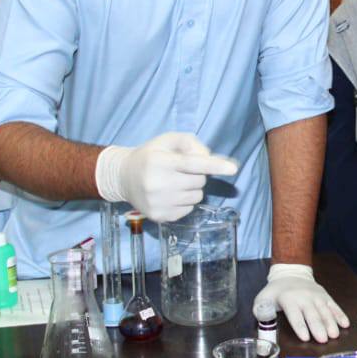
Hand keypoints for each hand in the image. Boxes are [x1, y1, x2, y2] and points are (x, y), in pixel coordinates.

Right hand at [94, 132, 238, 220]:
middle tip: (182, 171)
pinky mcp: (159, 217)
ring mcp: (158, 203)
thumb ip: (190, 143)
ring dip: (192, 189)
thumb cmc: (150, 155)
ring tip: (175, 182)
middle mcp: (157, 184)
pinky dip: (185, 201)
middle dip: (197, 175)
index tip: (233, 169)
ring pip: (197, 197)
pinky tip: (170, 194)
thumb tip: (209, 158)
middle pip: (199, 181)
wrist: (123, 178)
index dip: (214, 166)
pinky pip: (189, 209)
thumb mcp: (167, 141)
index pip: (193, 164)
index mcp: (160, 162)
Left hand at [253, 263, 348, 342]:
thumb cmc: (276, 292)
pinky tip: (345, 324)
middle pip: (312, 314)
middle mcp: (304, 297)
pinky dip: (340, 314)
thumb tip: (263, 317)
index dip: (300, 326)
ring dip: (331, 323)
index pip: (295, 314)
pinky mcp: (325, 296)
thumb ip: (260, 310)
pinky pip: (334, 306)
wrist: (291, 274)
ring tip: (334, 335)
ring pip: (325, 310)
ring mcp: (317, 296)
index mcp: (289, 299)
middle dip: (318, 327)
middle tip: (323, 340)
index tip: (305, 337)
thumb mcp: (263, 298)